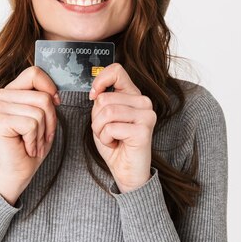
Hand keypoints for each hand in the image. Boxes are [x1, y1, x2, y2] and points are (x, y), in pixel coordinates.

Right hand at [0, 66, 59, 204]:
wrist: (19, 171)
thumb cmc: (32, 143)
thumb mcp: (43, 116)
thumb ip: (45, 98)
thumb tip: (53, 92)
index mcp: (11, 90)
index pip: (34, 73)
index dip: (50, 87)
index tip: (56, 103)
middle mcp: (1, 96)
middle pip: (43, 97)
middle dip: (50, 120)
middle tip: (42, 136)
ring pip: (39, 112)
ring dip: (42, 133)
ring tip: (33, 142)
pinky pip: (31, 124)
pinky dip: (35, 139)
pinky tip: (27, 147)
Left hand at [89, 63, 155, 192]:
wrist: (127, 170)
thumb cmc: (115, 143)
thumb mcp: (103, 117)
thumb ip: (102, 100)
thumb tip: (96, 92)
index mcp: (134, 94)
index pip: (116, 70)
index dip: (99, 81)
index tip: (94, 96)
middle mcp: (143, 102)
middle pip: (105, 98)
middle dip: (96, 117)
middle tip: (106, 130)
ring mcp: (146, 115)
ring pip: (106, 112)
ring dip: (99, 129)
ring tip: (110, 137)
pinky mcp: (144, 130)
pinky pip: (111, 128)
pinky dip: (105, 139)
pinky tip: (116, 144)